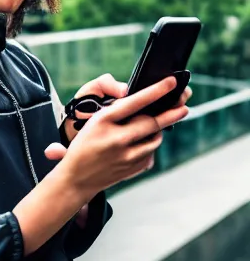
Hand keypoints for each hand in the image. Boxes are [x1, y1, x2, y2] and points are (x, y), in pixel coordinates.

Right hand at [49, 76, 188, 199]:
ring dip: (158, 130)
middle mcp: (116, 138)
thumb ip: (116, 113)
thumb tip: (143, 102)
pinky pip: (150, 153)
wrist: (76, 177)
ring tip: (156, 125)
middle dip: (171, 113)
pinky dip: (149, 146)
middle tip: (183, 106)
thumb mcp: (93, 122)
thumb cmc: (84, 144)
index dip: (156, 91)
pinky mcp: (133, 169)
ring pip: (155, 139)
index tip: (171, 82)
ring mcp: (126, 156)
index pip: (135, 102)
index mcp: (103, 121)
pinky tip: (141, 143)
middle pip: (152, 123)